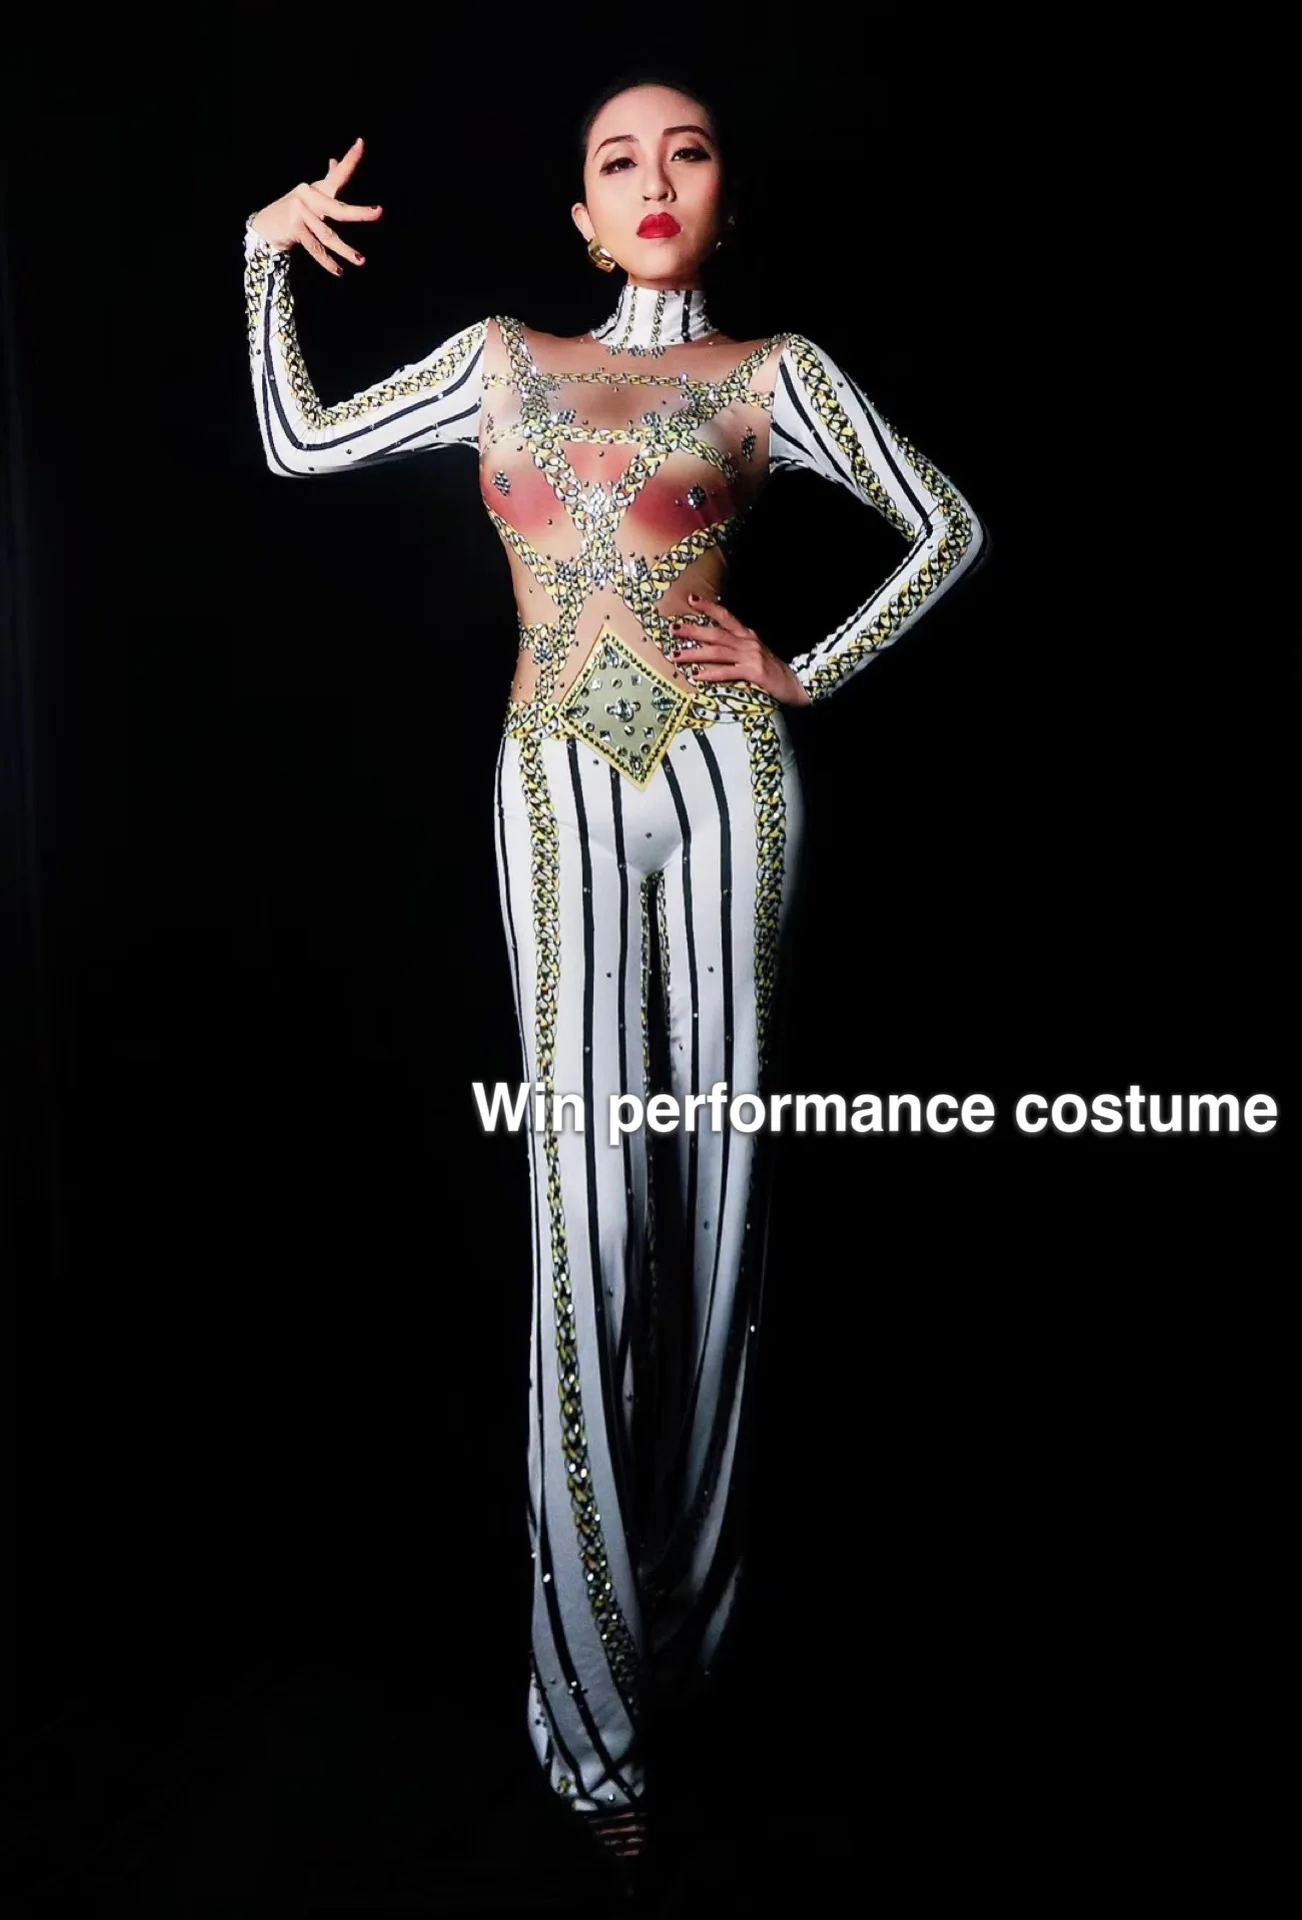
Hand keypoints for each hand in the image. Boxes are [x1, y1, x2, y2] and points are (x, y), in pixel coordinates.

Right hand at [247, 136, 383, 275]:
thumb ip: (327, 179)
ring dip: (345, 250)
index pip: (338, 174)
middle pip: (338, 208)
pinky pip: (316, 248)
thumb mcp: (310, 195)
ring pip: (328, 235)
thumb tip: (335, 160)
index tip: (361, 142)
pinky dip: (328, 261)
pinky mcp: (295, 228)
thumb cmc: (295, 210)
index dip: (350, 159)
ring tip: (360, 261)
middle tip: (379, 212)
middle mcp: (310, 197)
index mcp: (318, 189)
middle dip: (359, 212)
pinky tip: (338, 271)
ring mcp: (301, 212)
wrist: (266, 225)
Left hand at [670, 593, 811, 706]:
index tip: (691, 600)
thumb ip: (738, 650)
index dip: (708, 608)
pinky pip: (728, 672)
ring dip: (695, 653)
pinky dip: (711, 674)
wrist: (798, 685)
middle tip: (672, 628)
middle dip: (692, 631)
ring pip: (718, 652)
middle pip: (716, 633)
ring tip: (677, 655)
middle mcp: (748, 642)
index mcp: (748, 636)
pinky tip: (697, 676)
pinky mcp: (754, 673)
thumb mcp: (756, 655)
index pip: (725, 617)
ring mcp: (751, 657)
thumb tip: (714, 649)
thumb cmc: (774, 673)